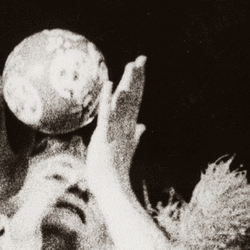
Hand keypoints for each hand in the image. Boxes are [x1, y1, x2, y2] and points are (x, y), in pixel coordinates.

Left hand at [85, 56, 146, 202]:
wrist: (112, 190)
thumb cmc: (114, 174)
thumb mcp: (125, 151)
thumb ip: (135, 137)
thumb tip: (143, 127)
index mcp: (128, 129)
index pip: (135, 102)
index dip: (138, 84)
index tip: (141, 68)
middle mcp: (125, 127)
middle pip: (133, 98)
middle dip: (137, 78)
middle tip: (141, 58)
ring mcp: (117, 131)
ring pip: (123, 103)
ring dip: (127, 84)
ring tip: (131, 65)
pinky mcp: (106, 137)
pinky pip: (107, 115)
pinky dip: (109, 100)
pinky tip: (110, 85)